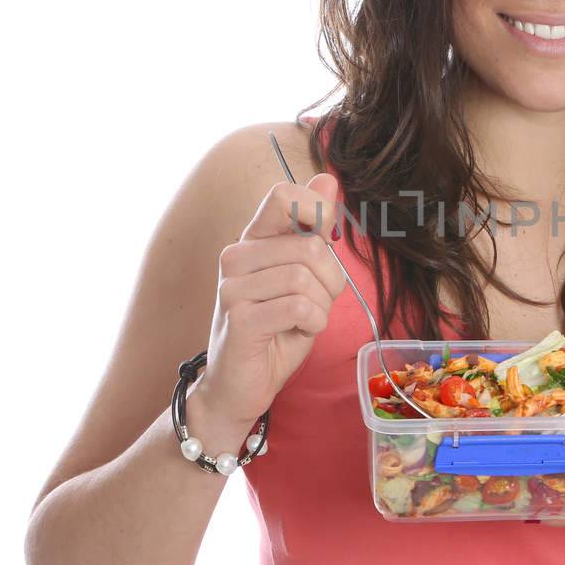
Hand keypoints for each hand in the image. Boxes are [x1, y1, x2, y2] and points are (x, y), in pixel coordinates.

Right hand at [196, 173, 346, 427]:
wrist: (241, 385)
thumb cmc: (277, 329)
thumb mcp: (305, 276)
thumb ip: (314, 231)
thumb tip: (328, 179)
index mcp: (253, 240)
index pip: (284, 195)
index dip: (318, 212)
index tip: (325, 243)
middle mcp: (236, 256)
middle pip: (311, 247)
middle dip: (332, 281)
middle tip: (316, 304)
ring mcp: (232, 286)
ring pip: (307, 278)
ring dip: (322, 307)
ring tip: (304, 321)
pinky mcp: (239, 318)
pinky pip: (299, 307)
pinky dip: (312, 323)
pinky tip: (296, 332)